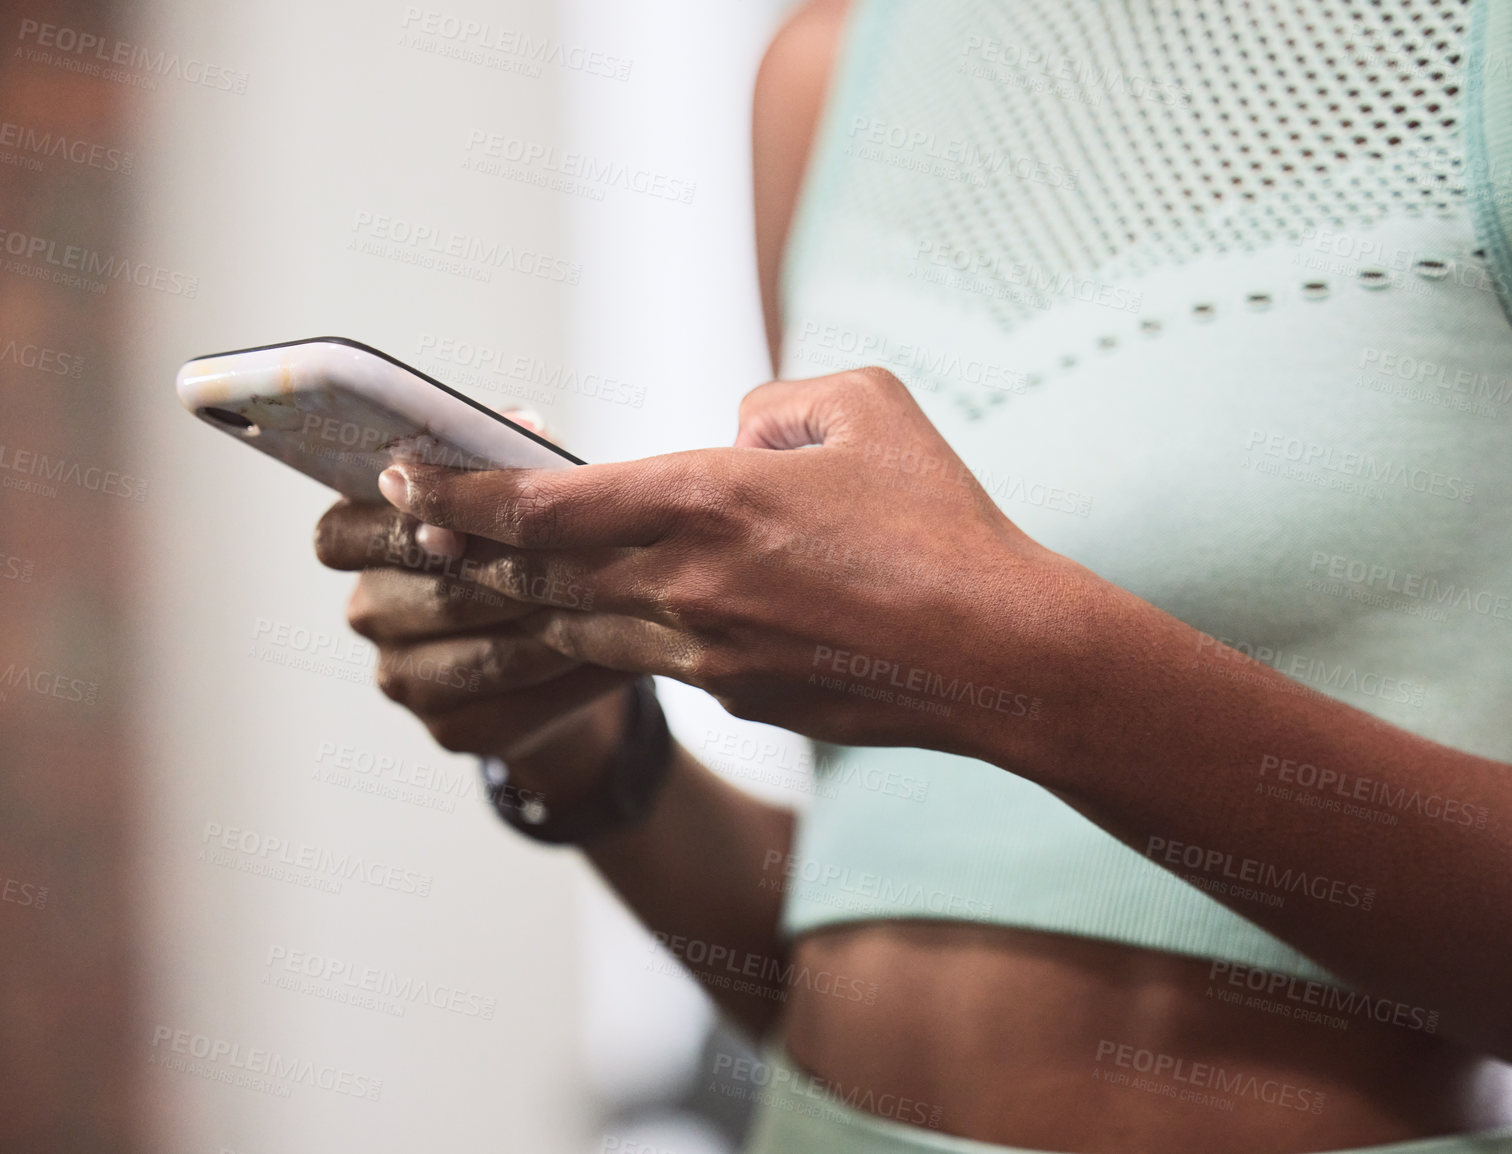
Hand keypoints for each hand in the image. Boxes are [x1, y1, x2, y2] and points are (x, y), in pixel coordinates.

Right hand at [313, 421, 639, 804]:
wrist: (568, 651)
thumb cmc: (534, 544)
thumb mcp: (524, 487)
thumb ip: (514, 452)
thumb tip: (522, 425)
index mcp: (361, 540)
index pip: (339, 536)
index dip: (396, 530)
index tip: (454, 527)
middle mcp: (368, 611)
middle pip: (433, 597)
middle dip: (512, 578)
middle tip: (581, 563)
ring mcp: (403, 678)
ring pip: (484, 654)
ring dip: (556, 629)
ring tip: (619, 606)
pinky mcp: (452, 730)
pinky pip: (516, 704)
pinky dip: (572, 677)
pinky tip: (616, 655)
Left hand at [372, 369, 1062, 755]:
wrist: (995, 655)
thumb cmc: (940, 521)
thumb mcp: (865, 408)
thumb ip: (776, 405)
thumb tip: (734, 437)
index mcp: (706, 501)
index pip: (543, 506)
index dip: (460, 495)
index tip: (405, 481)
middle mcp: (686, 585)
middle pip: (538, 577)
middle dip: (467, 552)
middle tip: (417, 530)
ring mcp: (706, 654)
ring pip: (582, 628)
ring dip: (529, 602)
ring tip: (491, 575)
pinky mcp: (738, 696)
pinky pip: (654, 660)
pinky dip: (615, 635)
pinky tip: (620, 616)